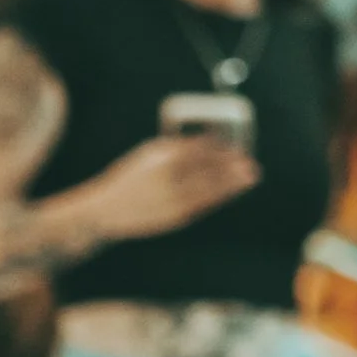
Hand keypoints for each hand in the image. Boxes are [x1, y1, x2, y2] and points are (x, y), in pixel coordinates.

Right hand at [87, 130, 260, 242]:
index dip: (219, 148)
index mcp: (160, 159)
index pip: (197, 150)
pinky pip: (203, 204)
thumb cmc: (130, 179)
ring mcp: (172, 200)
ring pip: (209, 188)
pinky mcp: (175, 217)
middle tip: (248, 160)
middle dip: (230, 165)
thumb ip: (176, 146)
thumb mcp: (148, 154)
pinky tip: (231, 190)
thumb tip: (206, 140)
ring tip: (250, 175)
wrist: (106, 211)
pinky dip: (219, 196)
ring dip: (232, 182)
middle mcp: (168, 179)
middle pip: (207, 169)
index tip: (234, 144)